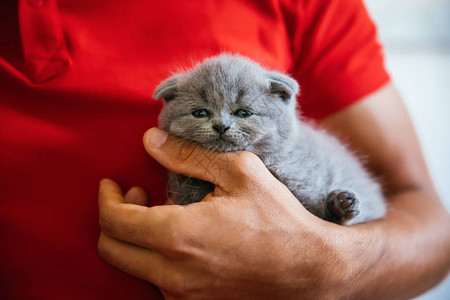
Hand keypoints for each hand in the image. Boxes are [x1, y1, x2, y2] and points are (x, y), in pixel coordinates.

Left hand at [98, 128, 379, 298]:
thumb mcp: (239, 173)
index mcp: (178, 236)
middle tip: (134, 195)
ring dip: (134, 237)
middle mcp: (172, 273)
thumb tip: (151, 141)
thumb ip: (188, 156)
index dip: (106, 198)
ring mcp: (182, 295)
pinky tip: (178, 237)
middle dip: (113, 218)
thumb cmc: (279, 220)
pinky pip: (156, 280)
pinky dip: (153, 256)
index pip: (114, 221)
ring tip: (159, 212)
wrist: (310, 270)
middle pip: (111, 249)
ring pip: (132, 266)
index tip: (113, 182)